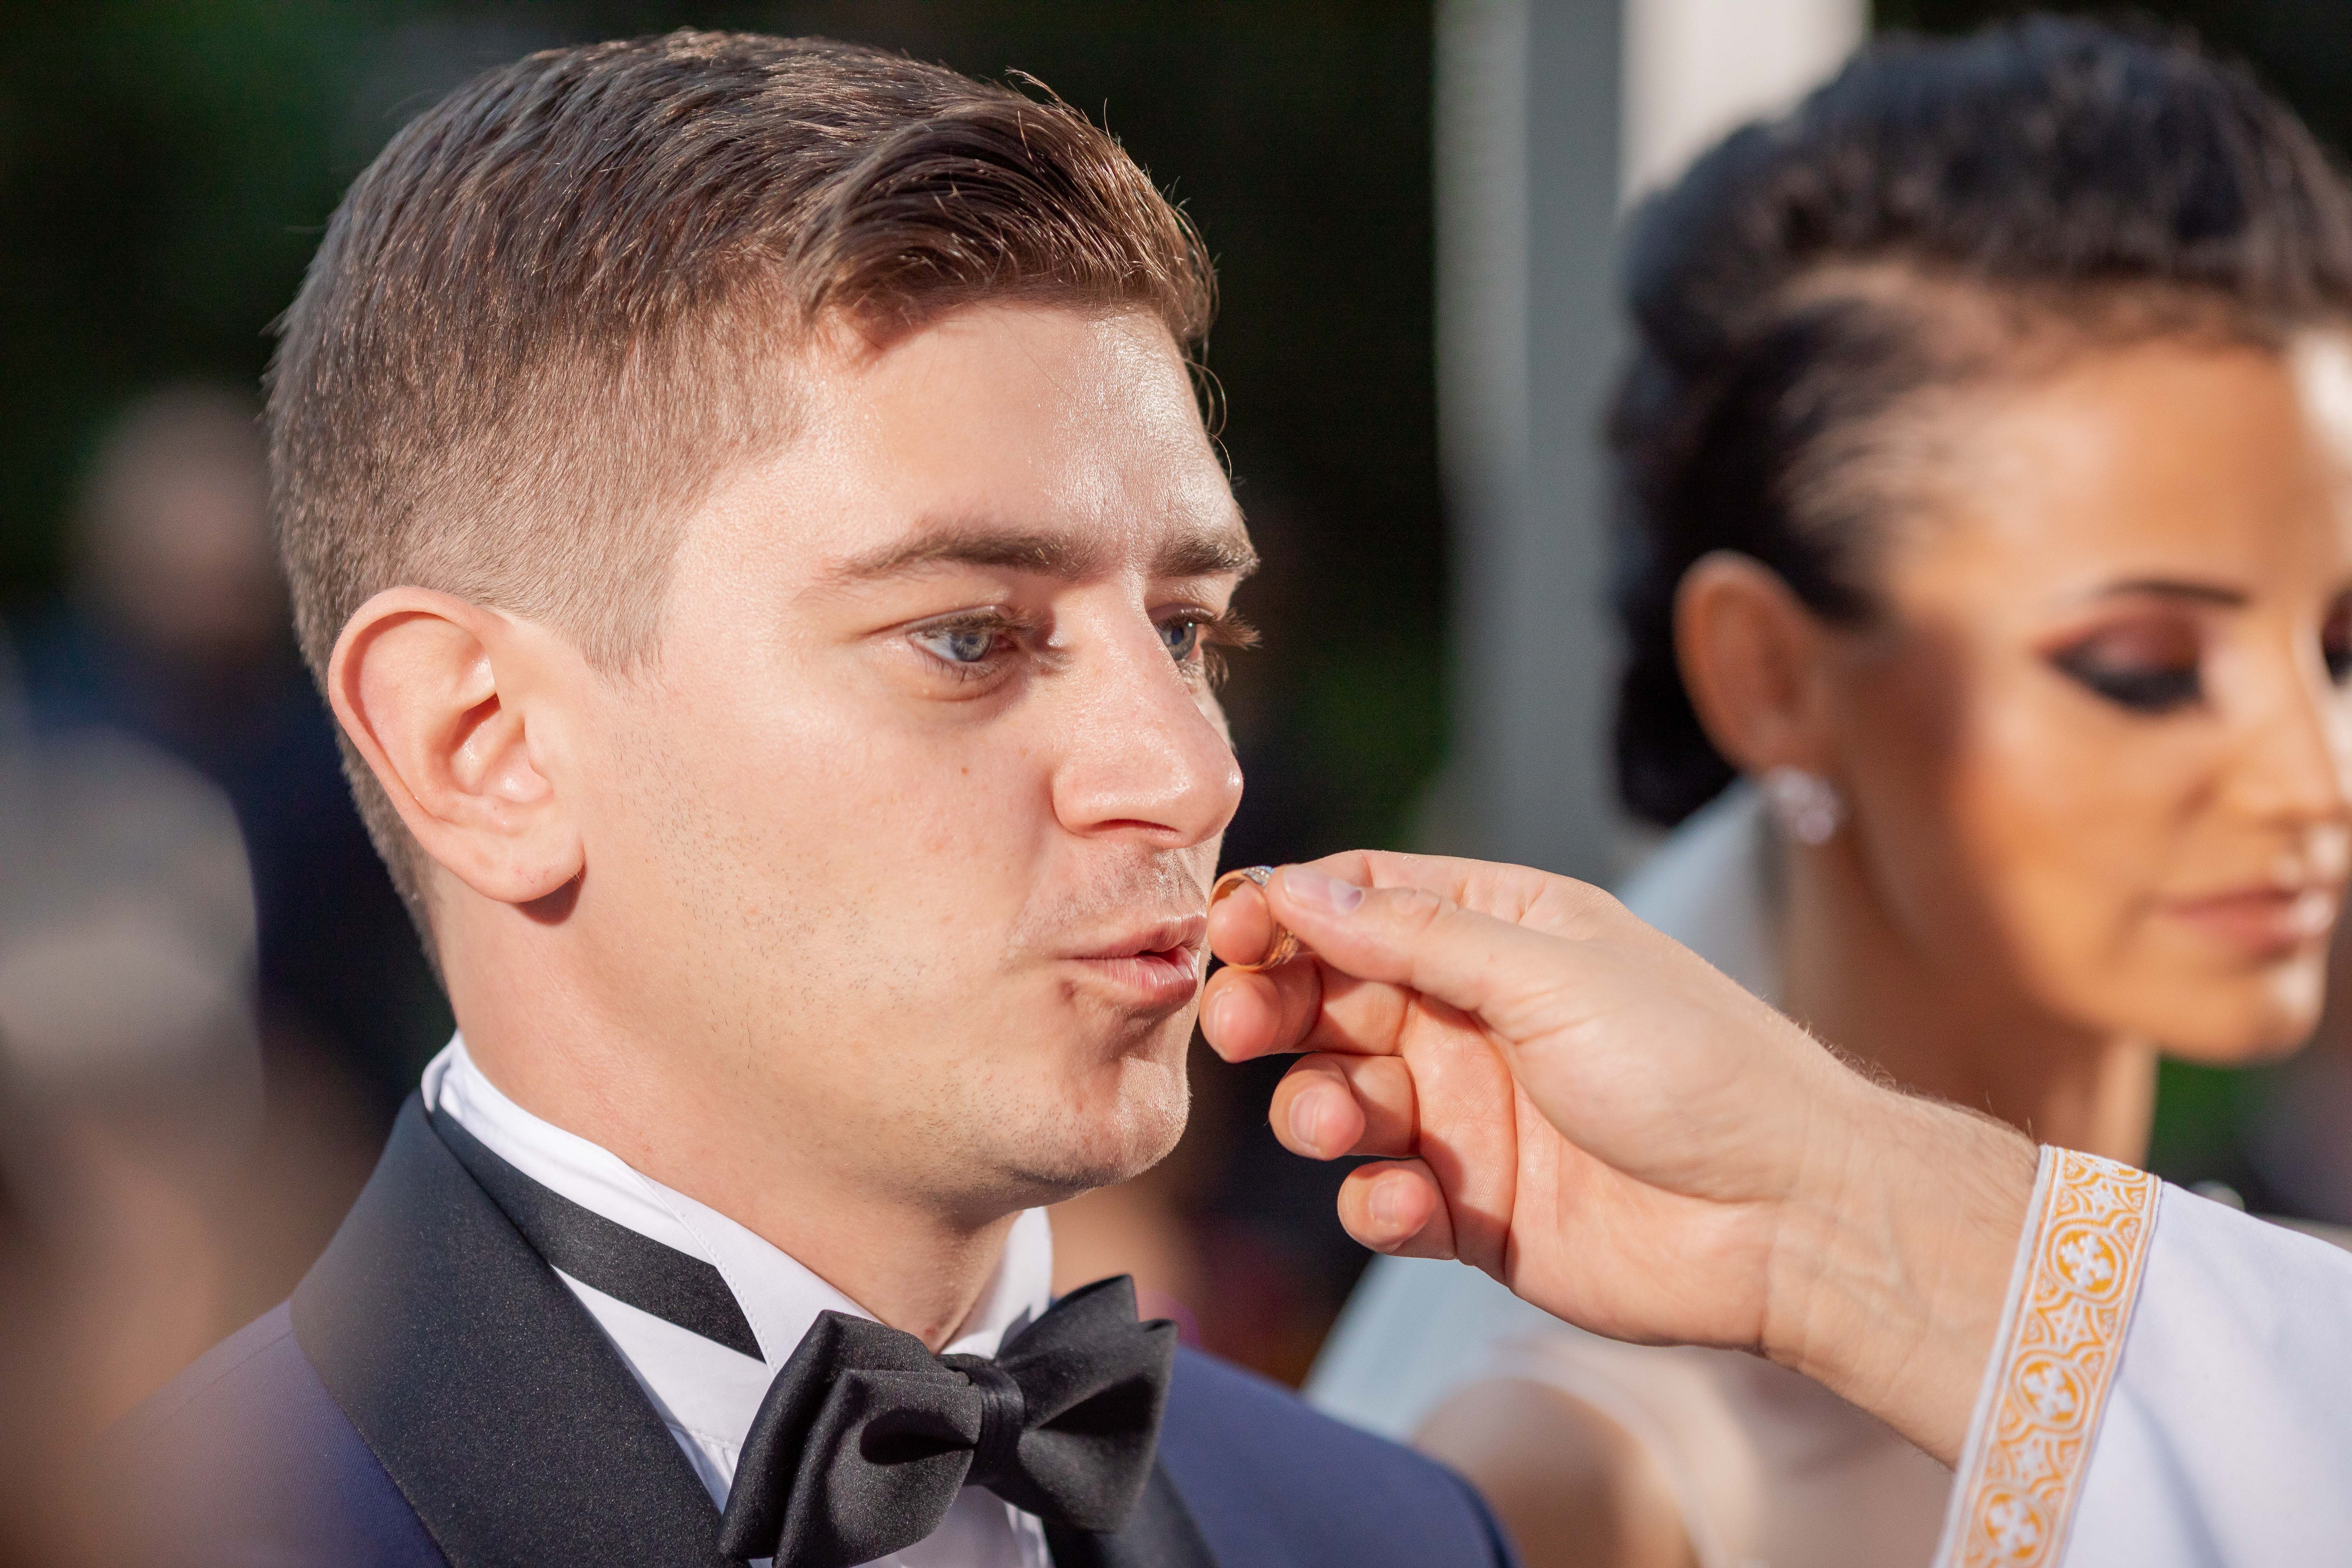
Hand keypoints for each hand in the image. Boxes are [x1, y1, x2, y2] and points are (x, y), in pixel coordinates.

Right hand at [1199, 852, 2035, 1460]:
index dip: (1286, 910)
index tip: (1230, 929)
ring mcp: (1467, 1116)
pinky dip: (1376, 1202)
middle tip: (1242, 1025)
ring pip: (1341, 1099)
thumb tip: (1298, 884)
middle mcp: (1472, 1018)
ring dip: (1320, 1110)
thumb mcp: (1551, 972)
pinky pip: (1383, 1199)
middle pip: (1329, 998)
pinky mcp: (1471, 1210)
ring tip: (1342, 1125)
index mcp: (1501, 934)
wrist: (1788, 1217)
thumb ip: (1416, 934)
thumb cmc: (1694, 1068)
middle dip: (1273, 1009)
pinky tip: (1404, 1204)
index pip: (1362, 901)